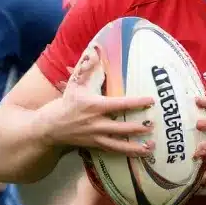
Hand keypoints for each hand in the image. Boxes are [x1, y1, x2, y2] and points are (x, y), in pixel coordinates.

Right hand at [36, 51, 153, 155]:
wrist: (51, 127)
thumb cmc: (67, 103)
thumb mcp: (75, 84)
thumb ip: (86, 68)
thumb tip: (95, 50)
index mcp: (95, 106)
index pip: (120, 105)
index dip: (136, 103)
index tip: (150, 100)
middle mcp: (97, 123)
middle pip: (122, 127)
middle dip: (138, 127)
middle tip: (154, 125)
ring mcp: (97, 136)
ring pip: (119, 144)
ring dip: (136, 146)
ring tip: (152, 146)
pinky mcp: (96, 146)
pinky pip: (114, 151)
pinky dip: (128, 153)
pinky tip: (141, 154)